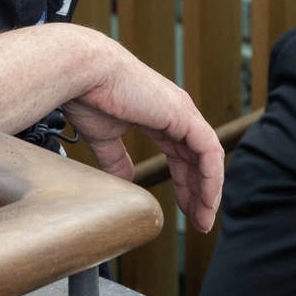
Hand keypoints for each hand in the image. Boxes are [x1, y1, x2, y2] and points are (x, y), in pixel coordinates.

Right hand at [60, 43, 223, 232]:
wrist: (83, 74)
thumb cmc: (89, 96)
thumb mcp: (105, 137)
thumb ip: (117, 159)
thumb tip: (125, 181)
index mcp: (159, 115)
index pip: (182, 154)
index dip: (185, 184)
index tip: (186, 211)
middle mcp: (176, 112)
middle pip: (198, 159)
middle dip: (200, 192)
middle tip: (199, 222)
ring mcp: (183, 112)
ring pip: (209, 157)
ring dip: (209, 190)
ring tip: (204, 219)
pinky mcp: (184, 115)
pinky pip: (209, 152)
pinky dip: (211, 177)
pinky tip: (207, 200)